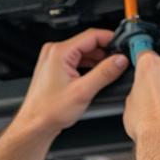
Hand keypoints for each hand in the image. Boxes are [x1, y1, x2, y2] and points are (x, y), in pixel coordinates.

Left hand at [14, 29, 128, 136]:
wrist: (36, 124)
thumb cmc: (50, 110)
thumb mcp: (83, 91)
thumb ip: (105, 73)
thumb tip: (120, 60)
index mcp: (59, 52)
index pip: (91, 35)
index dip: (111, 39)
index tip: (123, 45)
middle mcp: (54, 52)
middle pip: (87, 42)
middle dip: (106, 51)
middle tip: (121, 60)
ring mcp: (53, 59)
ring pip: (83, 51)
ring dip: (98, 59)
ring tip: (111, 70)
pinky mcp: (55, 68)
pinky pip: (76, 60)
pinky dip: (88, 65)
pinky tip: (97, 75)